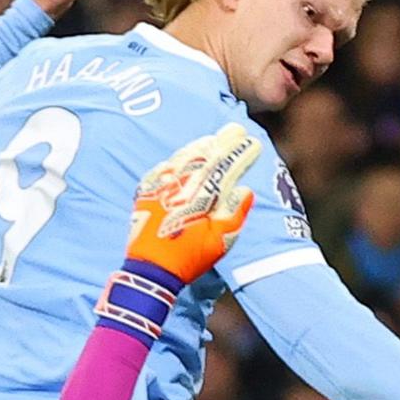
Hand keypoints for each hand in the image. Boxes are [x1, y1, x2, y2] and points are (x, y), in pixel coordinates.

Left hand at [125, 124, 259, 284]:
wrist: (150, 271)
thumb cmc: (187, 259)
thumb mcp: (218, 244)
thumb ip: (233, 215)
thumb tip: (245, 190)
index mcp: (202, 200)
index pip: (226, 170)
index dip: (240, 155)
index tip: (253, 143)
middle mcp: (181, 189)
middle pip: (205, 158)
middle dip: (223, 142)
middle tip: (236, 129)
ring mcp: (161, 190)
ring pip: (183, 159)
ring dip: (199, 147)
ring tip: (212, 138)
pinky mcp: (146, 195)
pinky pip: (161, 170)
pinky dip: (174, 160)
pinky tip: (182, 155)